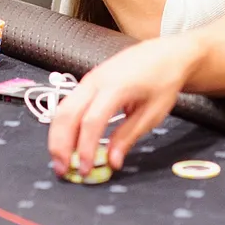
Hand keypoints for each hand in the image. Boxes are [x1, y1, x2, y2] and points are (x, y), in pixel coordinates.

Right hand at [48, 37, 195, 173]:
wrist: (166, 54)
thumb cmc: (163, 80)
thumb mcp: (152, 113)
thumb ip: (128, 136)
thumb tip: (112, 161)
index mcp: (115, 87)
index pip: (91, 121)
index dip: (85, 147)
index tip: (86, 169)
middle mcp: (96, 80)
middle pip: (67, 114)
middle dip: (60, 145)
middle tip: (64, 170)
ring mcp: (89, 79)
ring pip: (62, 109)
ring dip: (57, 137)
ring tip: (62, 161)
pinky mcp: (88, 82)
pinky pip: (68, 104)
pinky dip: (64, 126)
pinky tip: (68, 143)